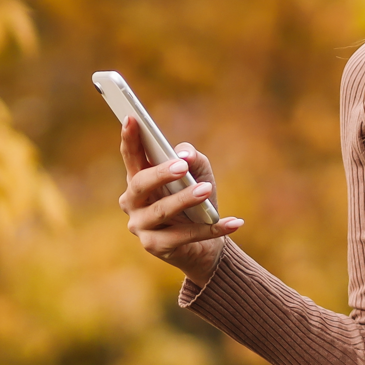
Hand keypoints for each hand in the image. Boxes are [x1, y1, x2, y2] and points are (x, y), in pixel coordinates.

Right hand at [117, 117, 243, 285]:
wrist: (205, 245)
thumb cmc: (197, 202)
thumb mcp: (200, 175)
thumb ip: (193, 159)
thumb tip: (184, 155)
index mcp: (138, 179)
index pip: (131, 156)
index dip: (130, 138)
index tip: (132, 117)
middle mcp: (132, 202)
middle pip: (140, 184)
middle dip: (160, 173)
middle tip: (182, 166)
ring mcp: (141, 226)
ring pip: (162, 210)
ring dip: (185, 199)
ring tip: (207, 189)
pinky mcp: (156, 246)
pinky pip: (185, 236)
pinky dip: (212, 229)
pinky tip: (234, 222)